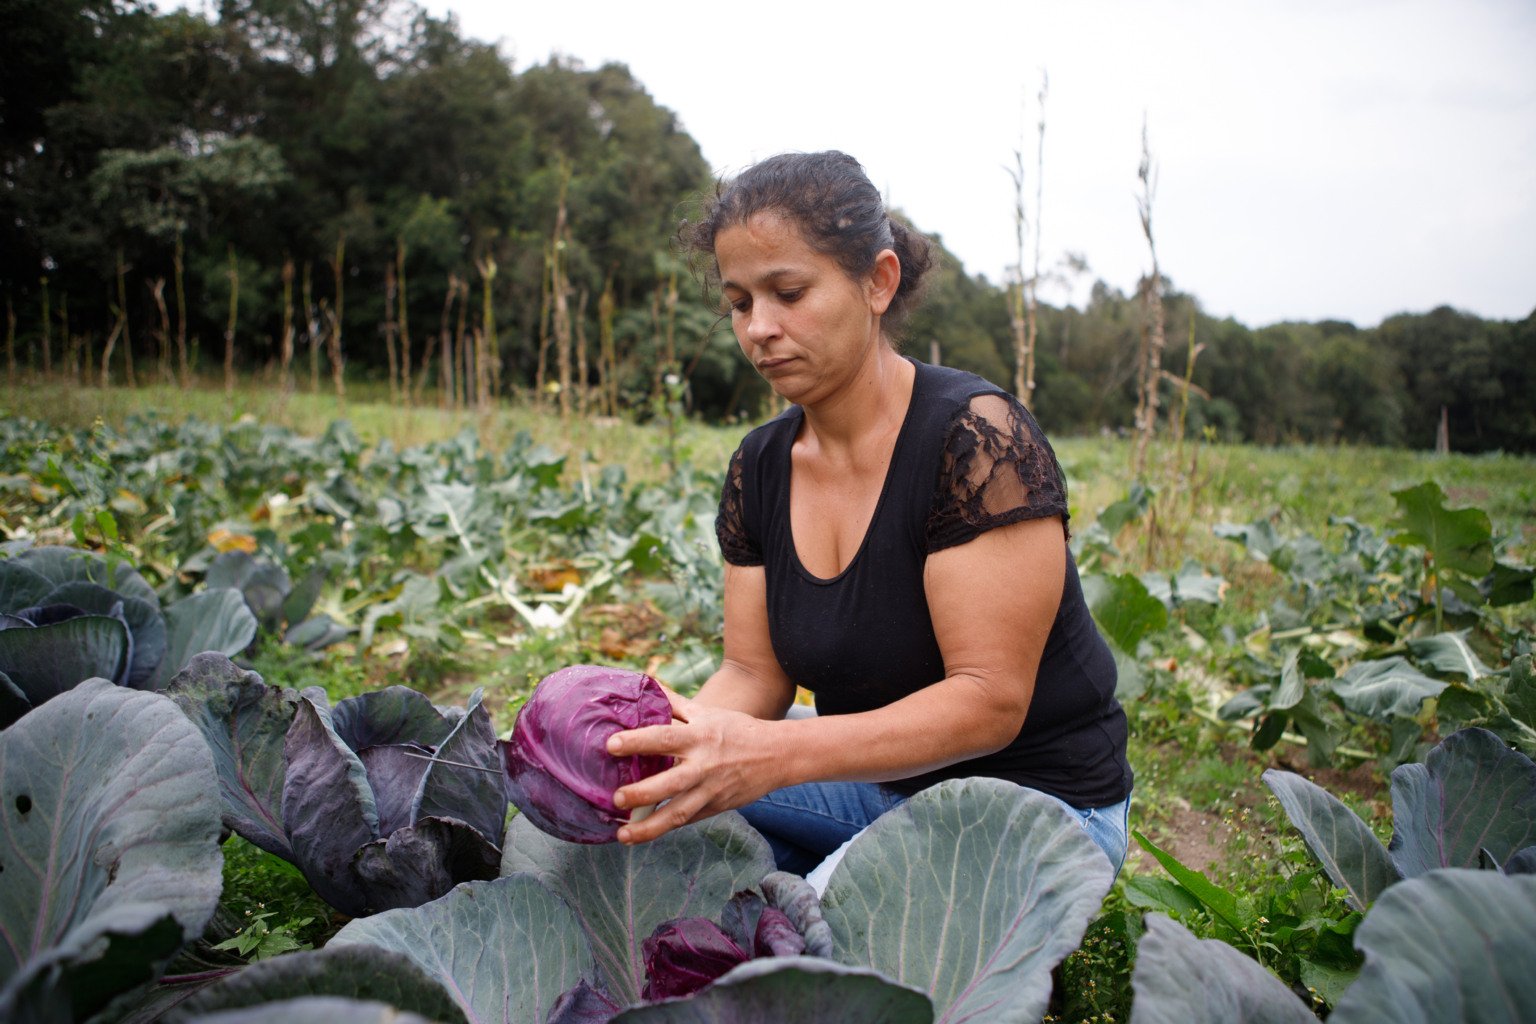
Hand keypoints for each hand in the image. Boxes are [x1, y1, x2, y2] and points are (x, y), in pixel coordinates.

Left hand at [605, 687, 779, 843]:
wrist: (776, 755)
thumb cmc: (736, 729)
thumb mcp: (706, 711)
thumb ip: (674, 703)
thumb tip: (645, 684)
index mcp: (699, 736)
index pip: (664, 737)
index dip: (637, 741)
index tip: (611, 745)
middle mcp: (704, 765)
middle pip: (670, 783)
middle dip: (641, 793)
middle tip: (616, 798)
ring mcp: (710, 790)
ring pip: (678, 813)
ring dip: (649, 827)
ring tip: (622, 834)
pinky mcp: (715, 808)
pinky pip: (687, 820)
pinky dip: (665, 828)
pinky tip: (641, 835)